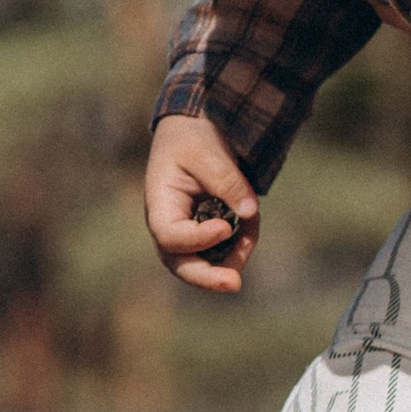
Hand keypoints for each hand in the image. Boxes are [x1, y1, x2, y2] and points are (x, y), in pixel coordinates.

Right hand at [146, 111, 260, 293]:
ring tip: (251, 234)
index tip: (226, 227)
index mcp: (159, 205)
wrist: (198, 127)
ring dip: (232, 258)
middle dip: (208, 278)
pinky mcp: (209, 233)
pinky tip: (251, 223)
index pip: (171, 236)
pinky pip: (224, 252)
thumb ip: (226, 181)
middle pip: (181, 265)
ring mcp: (188, 233)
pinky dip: (241, 244)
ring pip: (206, 265)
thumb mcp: (208, 152)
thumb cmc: (194, 136)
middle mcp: (170, 226)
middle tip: (234, 284)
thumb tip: (249, 211)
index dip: (197, 239)